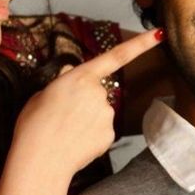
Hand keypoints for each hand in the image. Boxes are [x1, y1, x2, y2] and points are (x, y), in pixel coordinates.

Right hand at [14, 29, 159, 178]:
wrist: (40, 160)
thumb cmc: (34, 125)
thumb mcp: (43, 93)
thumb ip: (64, 82)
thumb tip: (72, 77)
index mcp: (81, 77)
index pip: (116, 56)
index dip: (140, 44)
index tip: (160, 34)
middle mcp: (99, 93)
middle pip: (97, 92)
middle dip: (83, 101)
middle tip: (61, 116)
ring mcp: (107, 114)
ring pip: (99, 113)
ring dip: (86, 119)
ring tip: (64, 130)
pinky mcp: (109, 135)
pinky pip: (101, 130)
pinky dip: (89, 135)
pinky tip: (74, 142)